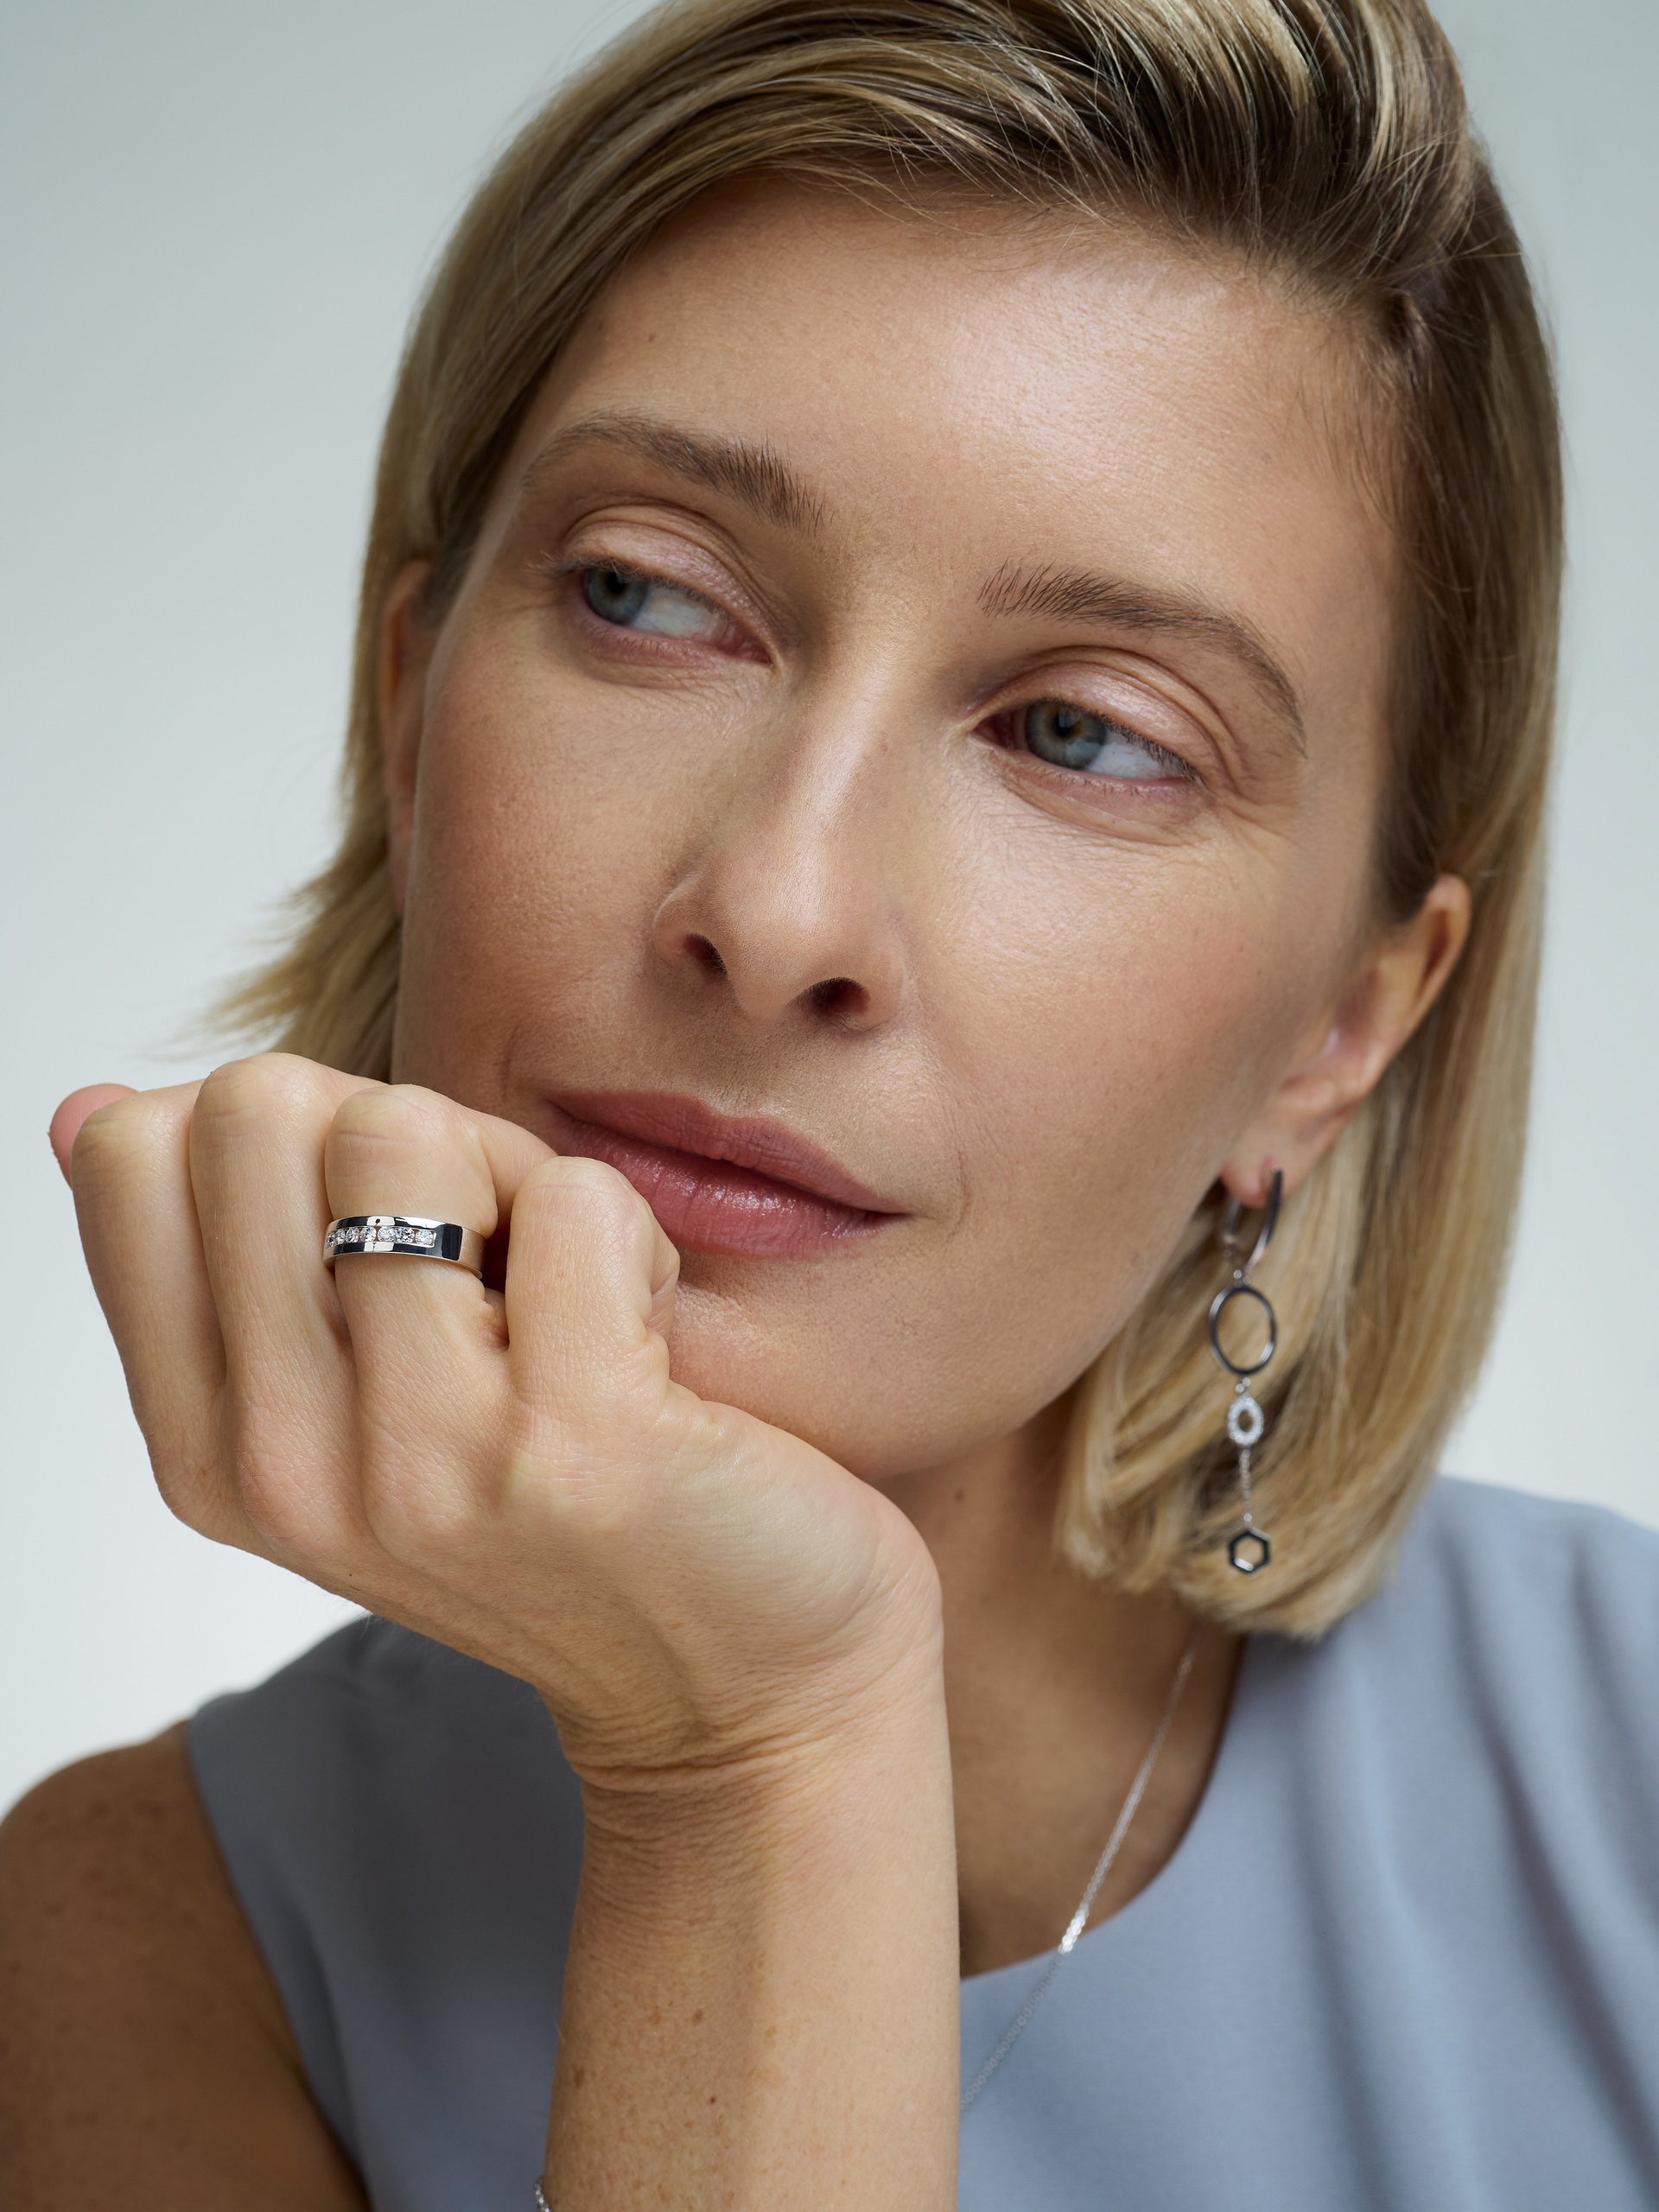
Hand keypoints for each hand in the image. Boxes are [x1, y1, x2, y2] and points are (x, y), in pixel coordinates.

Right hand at [53, 1056, 941, 1783]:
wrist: (748, 1696)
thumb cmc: (563, 1522)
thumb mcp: (355, 1416)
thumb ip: (226, 1268)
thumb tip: (86, 1105)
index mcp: (208, 1451)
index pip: (137, 1149)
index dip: (291, 1132)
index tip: (389, 1234)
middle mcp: (284, 1469)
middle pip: (259, 1105)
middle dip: (404, 1136)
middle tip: (493, 1262)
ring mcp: (422, 1464)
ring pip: (408, 1124)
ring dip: (522, 1181)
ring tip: (574, 1309)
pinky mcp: (575, 1446)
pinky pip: (575, 1195)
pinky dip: (637, 1237)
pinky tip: (651, 1354)